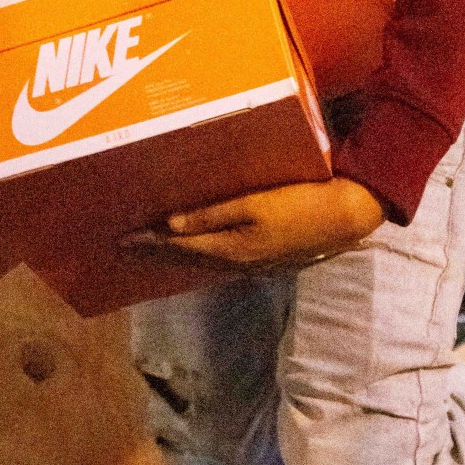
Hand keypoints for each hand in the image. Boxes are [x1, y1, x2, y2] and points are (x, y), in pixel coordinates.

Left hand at [121, 178, 383, 269]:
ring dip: (172, 254)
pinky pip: (216, 257)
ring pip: (199, 260)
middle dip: (152, 253)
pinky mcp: (262, 255)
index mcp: (229, 250)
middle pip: (183, 259)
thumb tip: (169, 226)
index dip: (146, 244)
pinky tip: (191, 244)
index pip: (176, 248)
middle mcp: (235, 262)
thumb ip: (211, 215)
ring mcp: (250, 262)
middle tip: (123, 247)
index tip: (118, 240)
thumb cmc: (301, 202)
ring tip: (149, 248)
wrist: (346, 216)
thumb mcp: (254, 204)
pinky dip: (195, 251)